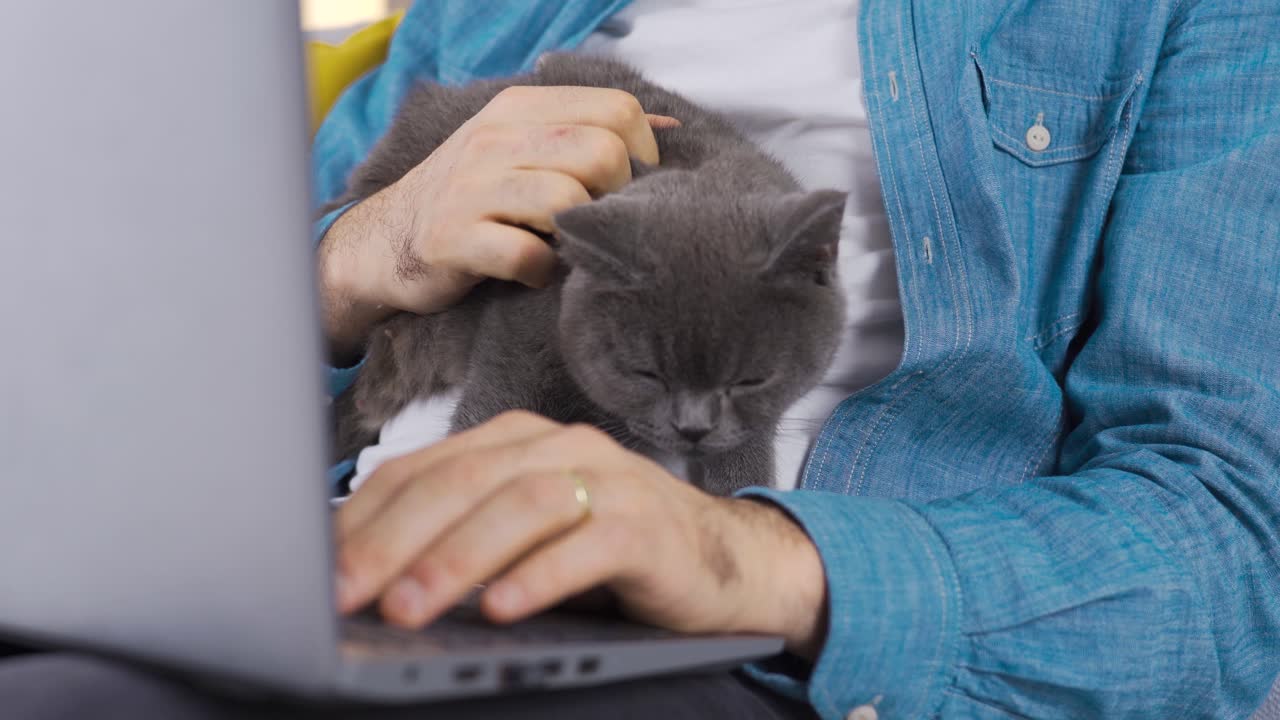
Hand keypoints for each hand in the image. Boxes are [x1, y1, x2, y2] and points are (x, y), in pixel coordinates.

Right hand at [318, 86, 678, 358]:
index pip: (618, 110)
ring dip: (578, 235)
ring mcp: (470, 187)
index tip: (625, 189)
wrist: (383, 244)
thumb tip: (667, 129)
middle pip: (603, 154)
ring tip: (561, 246)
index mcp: (518, 108)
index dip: (642, 156)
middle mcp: (494, 137)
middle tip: (594, 223)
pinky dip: (543, 273)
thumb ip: (586, 132)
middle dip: (614, 198)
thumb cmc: (471, 198)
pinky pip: (529, 255)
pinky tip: (533, 273)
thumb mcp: (520, 147)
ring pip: (568, 201)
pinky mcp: (454, 239)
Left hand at [334, 411, 829, 658]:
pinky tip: (501, 609)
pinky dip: (540, 576)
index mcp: (516, 442)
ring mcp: (609, 480)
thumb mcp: (526, 535)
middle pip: (463, 482)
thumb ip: (461, 535)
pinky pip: (588, 545)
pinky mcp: (648, 525)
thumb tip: (362, 574)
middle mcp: (560, 447)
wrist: (725, 561)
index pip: (424, 469)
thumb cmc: (607, 552)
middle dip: (394, 540)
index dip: (365, 517)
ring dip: (457, 559)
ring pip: (520, 506)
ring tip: (409, 609)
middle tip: (345, 594)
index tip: (317, 568)